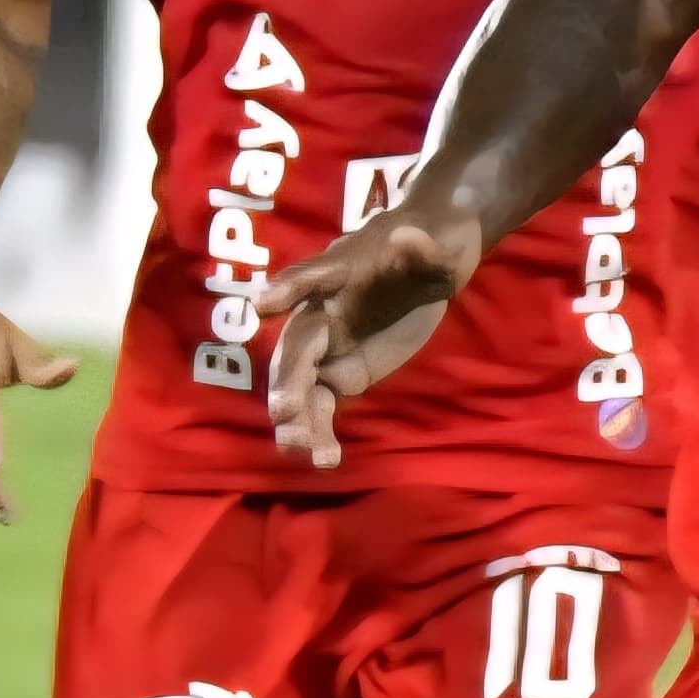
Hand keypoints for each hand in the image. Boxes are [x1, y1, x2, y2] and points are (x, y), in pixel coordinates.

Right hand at [258, 210, 481, 470]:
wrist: (430, 260)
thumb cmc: (429, 246)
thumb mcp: (434, 248)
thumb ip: (421, 251)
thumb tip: (407, 238)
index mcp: (335, 272)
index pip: (309, 278)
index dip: (288, 290)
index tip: (264, 306)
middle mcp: (321, 310)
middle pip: (297, 345)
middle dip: (289, 378)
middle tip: (286, 410)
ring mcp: (327, 346)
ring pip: (300, 383)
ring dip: (296, 416)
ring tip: (300, 448)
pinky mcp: (341, 374)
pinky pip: (321, 404)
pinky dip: (318, 430)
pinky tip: (324, 459)